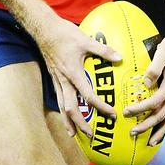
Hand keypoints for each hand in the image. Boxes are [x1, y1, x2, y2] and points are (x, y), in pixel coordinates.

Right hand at [38, 16, 121, 137]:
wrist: (44, 29)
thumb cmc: (64, 34)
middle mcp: (64, 80)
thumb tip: (120, 58)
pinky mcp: (54, 77)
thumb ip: (103, 51)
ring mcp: (57, 80)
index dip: (101, 107)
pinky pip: (58, 98)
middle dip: (80, 123)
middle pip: (70, 108)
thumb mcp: (86, 41)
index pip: (88, 96)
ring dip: (68, 121)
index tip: (112, 114)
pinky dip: (62, 109)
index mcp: (73, 73)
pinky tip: (66, 113)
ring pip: (61, 106)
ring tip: (73, 134)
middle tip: (91, 135)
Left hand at [123, 30, 164, 145]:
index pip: (153, 102)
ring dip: (160, 132)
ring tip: (151, 143)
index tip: (126, 112)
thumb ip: (154, 68)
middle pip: (161, 115)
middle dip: (147, 126)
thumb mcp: (162, 53)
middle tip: (132, 132)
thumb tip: (146, 82)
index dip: (140, 109)